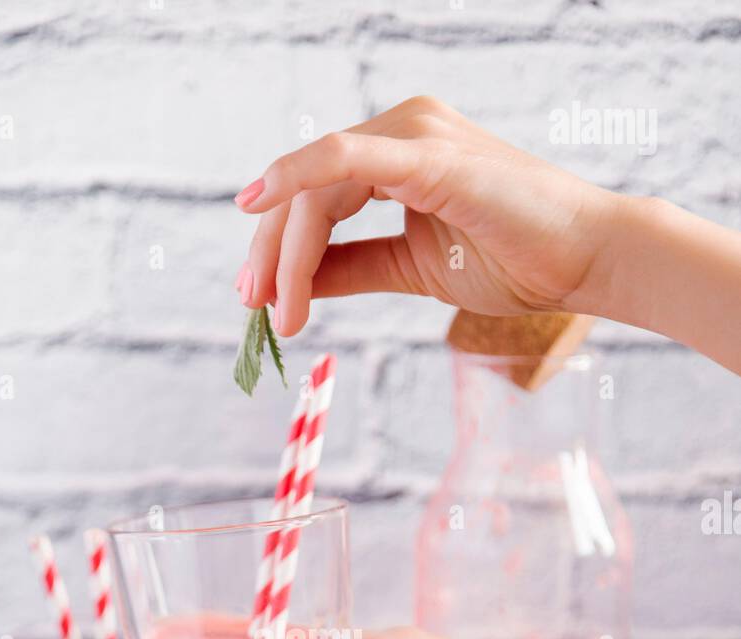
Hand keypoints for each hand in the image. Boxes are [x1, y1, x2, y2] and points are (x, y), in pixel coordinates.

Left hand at [234, 95, 619, 335]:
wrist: (582, 261)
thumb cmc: (513, 260)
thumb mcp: (411, 269)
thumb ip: (353, 266)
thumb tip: (297, 284)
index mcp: (398, 152)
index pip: (315, 195)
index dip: (279, 248)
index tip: (260, 302)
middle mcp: (401, 130)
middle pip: (305, 189)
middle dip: (272, 252)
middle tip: (254, 308)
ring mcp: (414, 135)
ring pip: (316, 187)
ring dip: (287, 251)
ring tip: (280, 310)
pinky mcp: (428, 156)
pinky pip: (343, 159)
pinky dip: (295, 176)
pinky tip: (257, 202)